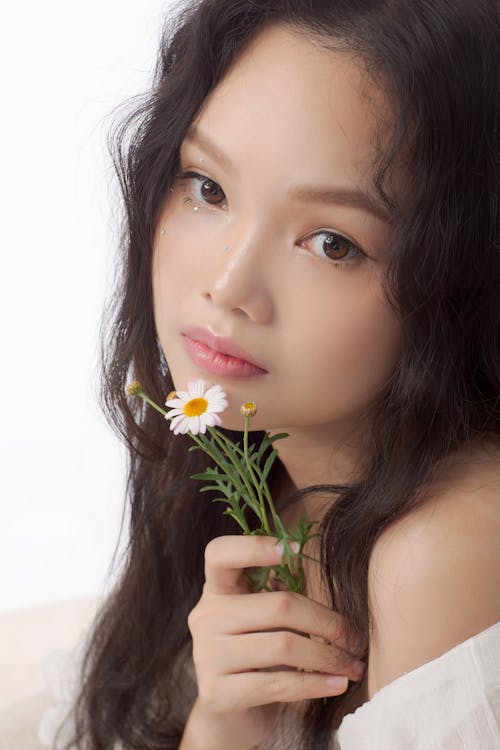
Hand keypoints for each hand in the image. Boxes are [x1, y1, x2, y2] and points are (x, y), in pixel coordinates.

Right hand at [186, 534, 365, 749]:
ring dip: (329, 656)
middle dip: (328, 623)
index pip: (220, 554)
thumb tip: (325, 567)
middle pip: (279, 605)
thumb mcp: (265, 618)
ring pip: (284, 645)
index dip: (255, 546)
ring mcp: (207, 654)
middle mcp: (206, 616)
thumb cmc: (258, 655)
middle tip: (355, 639)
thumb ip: (282, 591)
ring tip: (353, 665)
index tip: (298, 549)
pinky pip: (279, 683)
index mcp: (217, 590)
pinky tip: (337, 683)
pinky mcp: (216, 692)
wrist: (232, 714)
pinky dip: (316, 683)